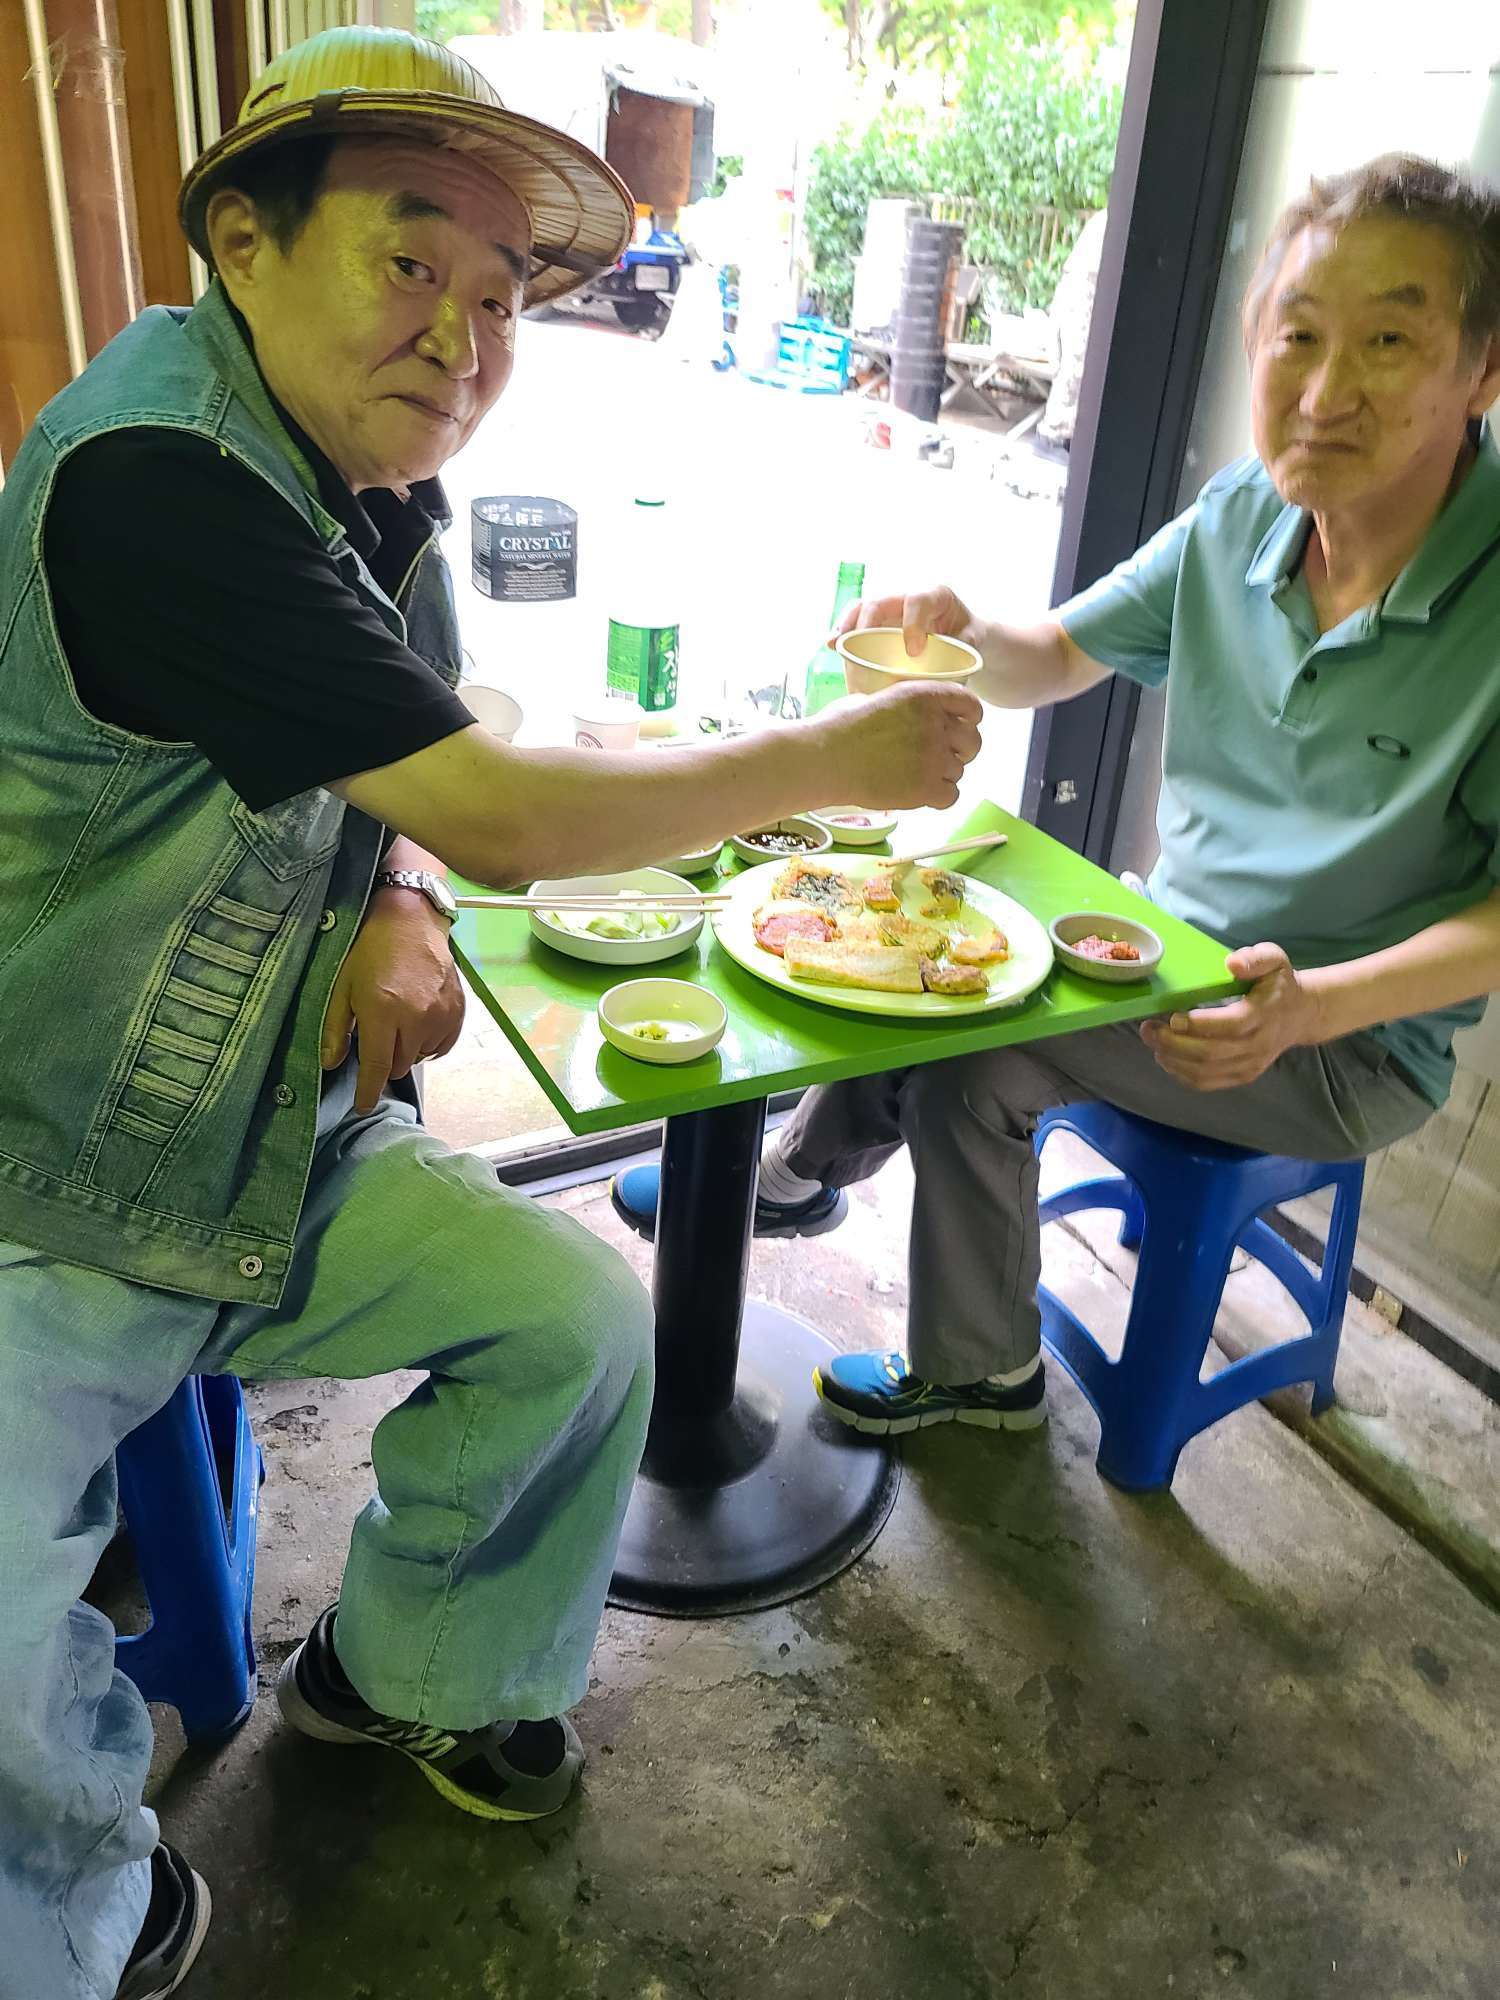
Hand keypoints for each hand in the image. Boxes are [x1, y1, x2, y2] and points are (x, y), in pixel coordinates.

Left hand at [321, 891, 465, 1113]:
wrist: (411, 919)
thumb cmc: (369, 951)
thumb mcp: (342, 986)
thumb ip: (335, 1028)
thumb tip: (331, 1064)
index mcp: (383, 1011)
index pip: (377, 1067)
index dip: (368, 1091)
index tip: (362, 1105)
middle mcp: (416, 1018)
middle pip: (400, 1065)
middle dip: (385, 1061)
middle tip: (376, 1038)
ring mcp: (441, 1014)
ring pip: (421, 1056)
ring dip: (407, 1050)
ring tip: (398, 1023)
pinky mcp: (457, 1010)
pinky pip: (441, 1045)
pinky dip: (427, 1042)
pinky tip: (417, 1023)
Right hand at [813, 679, 982, 810]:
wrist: (824, 759)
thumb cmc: (838, 728)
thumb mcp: (872, 697)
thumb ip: (898, 703)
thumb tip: (898, 712)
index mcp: (924, 696)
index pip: (971, 705)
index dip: (970, 717)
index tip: (964, 725)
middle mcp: (935, 725)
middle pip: (972, 741)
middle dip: (961, 750)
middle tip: (941, 757)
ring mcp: (934, 758)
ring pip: (959, 771)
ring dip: (943, 775)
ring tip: (917, 777)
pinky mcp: (927, 788)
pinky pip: (951, 796)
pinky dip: (938, 798)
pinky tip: (919, 794)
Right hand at [834, 583, 979, 658]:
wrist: (963, 637)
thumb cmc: (968, 637)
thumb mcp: (974, 641)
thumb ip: (963, 650)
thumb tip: (944, 674)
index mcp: (935, 595)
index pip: (918, 600)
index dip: (913, 623)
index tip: (914, 652)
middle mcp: (907, 596)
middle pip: (881, 600)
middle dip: (867, 621)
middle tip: (861, 646)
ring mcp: (889, 609)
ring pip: (861, 608)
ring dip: (845, 625)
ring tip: (834, 643)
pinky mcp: (876, 623)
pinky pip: (855, 622)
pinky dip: (842, 634)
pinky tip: (831, 647)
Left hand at [1139, 942, 1324, 1091]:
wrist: (1299, 1015)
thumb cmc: (1279, 984)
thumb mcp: (1274, 960)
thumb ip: (1256, 958)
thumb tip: (1232, 963)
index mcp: (1264, 1015)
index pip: (1231, 1026)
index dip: (1199, 1025)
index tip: (1172, 1017)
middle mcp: (1258, 1045)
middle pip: (1212, 1053)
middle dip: (1174, 1044)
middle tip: (1148, 1029)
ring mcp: (1250, 1064)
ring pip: (1206, 1072)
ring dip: (1173, 1060)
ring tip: (1152, 1043)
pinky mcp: (1242, 1076)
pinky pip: (1208, 1082)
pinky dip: (1181, 1074)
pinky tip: (1167, 1058)